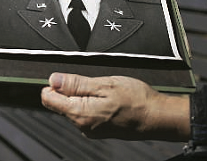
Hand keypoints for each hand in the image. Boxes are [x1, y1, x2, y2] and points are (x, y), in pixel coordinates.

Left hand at [41, 73, 189, 140]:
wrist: (158, 117)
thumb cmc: (136, 100)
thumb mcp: (104, 84)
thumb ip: (75, 83)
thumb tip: (53, 80)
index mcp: (80, 114)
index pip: (48, 99)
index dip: (54, 84)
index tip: (66, 77)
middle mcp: (82, 125)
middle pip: (60, 103)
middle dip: (71, 89)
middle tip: (93, 82)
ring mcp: (90, 129)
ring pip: (73, 107)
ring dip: (83, 95)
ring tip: (103, 90)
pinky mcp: (98, 129)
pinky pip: (85, 112)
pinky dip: (91, 102)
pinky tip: (107, 98)